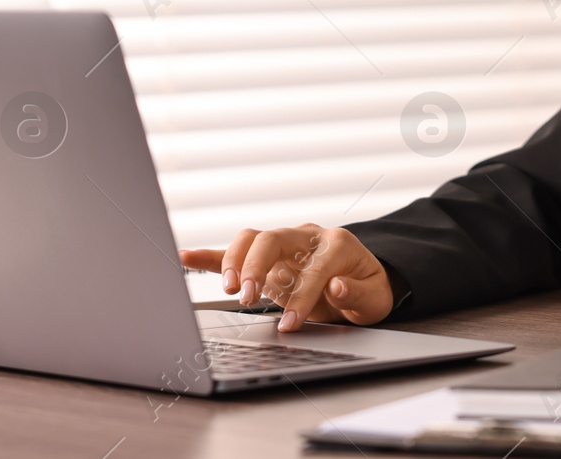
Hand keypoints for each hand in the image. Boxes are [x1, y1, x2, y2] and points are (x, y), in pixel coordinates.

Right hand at [179, 224, 395, 331]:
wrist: (362, 280)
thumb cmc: (367, 289)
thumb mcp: (374, 297)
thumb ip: (356, 293)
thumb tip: (336, 287)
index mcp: (337, 244)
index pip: (314, 269)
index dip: (302, 297)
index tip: (290, 324)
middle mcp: (307, 237)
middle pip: (272, 239)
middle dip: (256, 267)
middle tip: (248, 299)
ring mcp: (284, 245)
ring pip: (251, 239)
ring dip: (235, 262)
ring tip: (229, 289)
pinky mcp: (266, 260)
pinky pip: (235, 252)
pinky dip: (211, 256)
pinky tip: (186, 257)